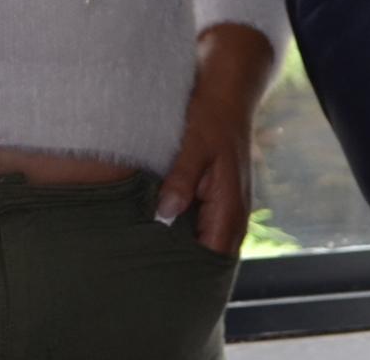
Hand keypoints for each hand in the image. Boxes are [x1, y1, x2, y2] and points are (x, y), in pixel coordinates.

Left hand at [153, 23, 272, 254]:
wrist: (227, 86)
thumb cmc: (211, 114)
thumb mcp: (193, 145)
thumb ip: (181, 181)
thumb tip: (164, 215)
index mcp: (230, 208)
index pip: (214, 260)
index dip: (191, 275)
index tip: (159, 282)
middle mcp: (230, 212)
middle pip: (206, 256)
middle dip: (179, 266)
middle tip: (142, 273)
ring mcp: (222, 204)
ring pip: (199, 239)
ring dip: (175, 245)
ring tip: (140, 256)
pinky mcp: (211, 193)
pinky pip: (195, 221)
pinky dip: (175, 226)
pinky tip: (149, 226)